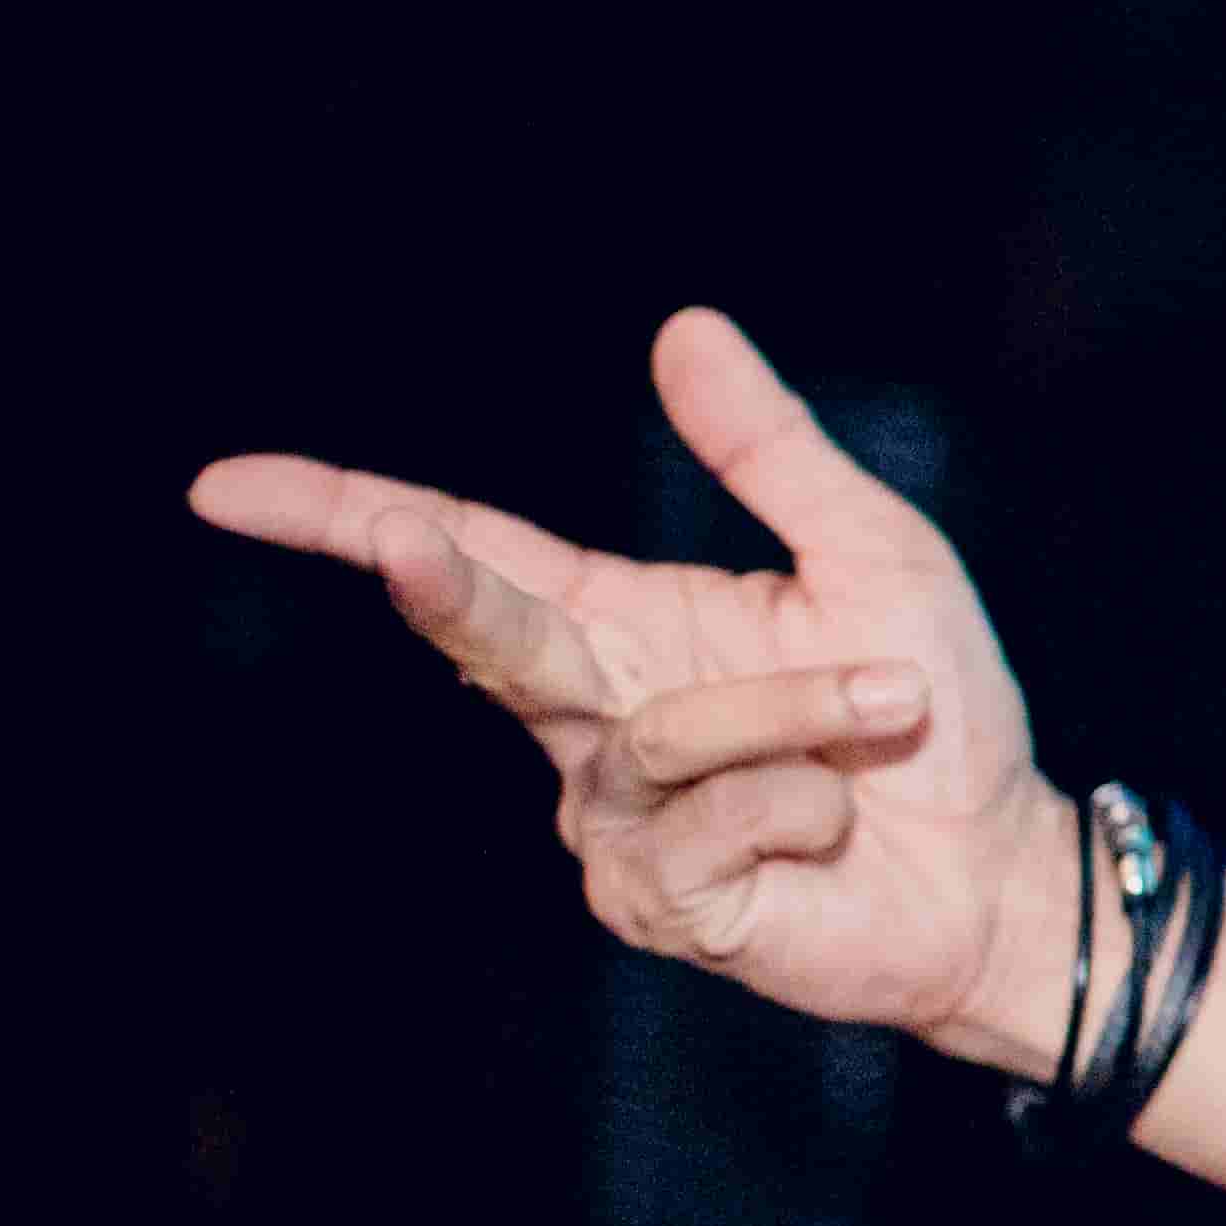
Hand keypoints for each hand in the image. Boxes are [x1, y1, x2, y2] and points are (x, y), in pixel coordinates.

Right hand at [191, 309, 1067, 1056]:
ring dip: (800, 708)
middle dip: (445, 589)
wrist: (1000, 862)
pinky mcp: (656, 901)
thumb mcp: (868, 552)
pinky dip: (807, 798)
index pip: (465, 554)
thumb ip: (768, 450)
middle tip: (404, 544)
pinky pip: (713, 819)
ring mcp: (611, 821)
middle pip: (489, 639)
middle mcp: (592, 720)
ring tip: (889, 707)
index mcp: (621, 623)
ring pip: (660, 735)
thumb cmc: (934, 713)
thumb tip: (683, 325)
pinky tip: (842, 821)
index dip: (340, 516)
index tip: (224, 487)